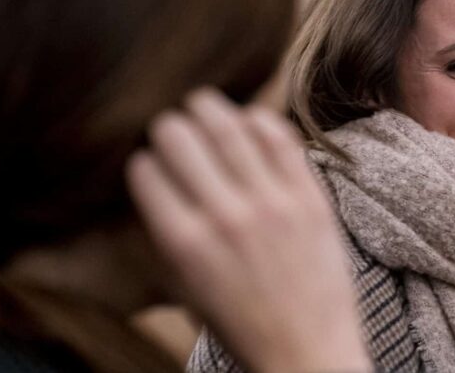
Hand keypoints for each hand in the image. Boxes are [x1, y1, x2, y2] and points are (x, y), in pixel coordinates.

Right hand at [127, 89, 369, 372]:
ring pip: (229, 125)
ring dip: (209, 109)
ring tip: (204, 105)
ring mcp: (272, 202)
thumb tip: (159, 181)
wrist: (309, 352)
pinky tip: (250, 119)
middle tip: (173, 127)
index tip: (149, 160)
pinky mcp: (310, 197)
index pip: (146, 171)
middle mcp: (224, 215)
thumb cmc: (244, 327)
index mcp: (184, 243)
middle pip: (180, 136)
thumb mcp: (188, 289)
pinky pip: (280, 137)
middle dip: (169, 126)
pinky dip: (259, 120)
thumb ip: (172, 235)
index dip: (143, 160)